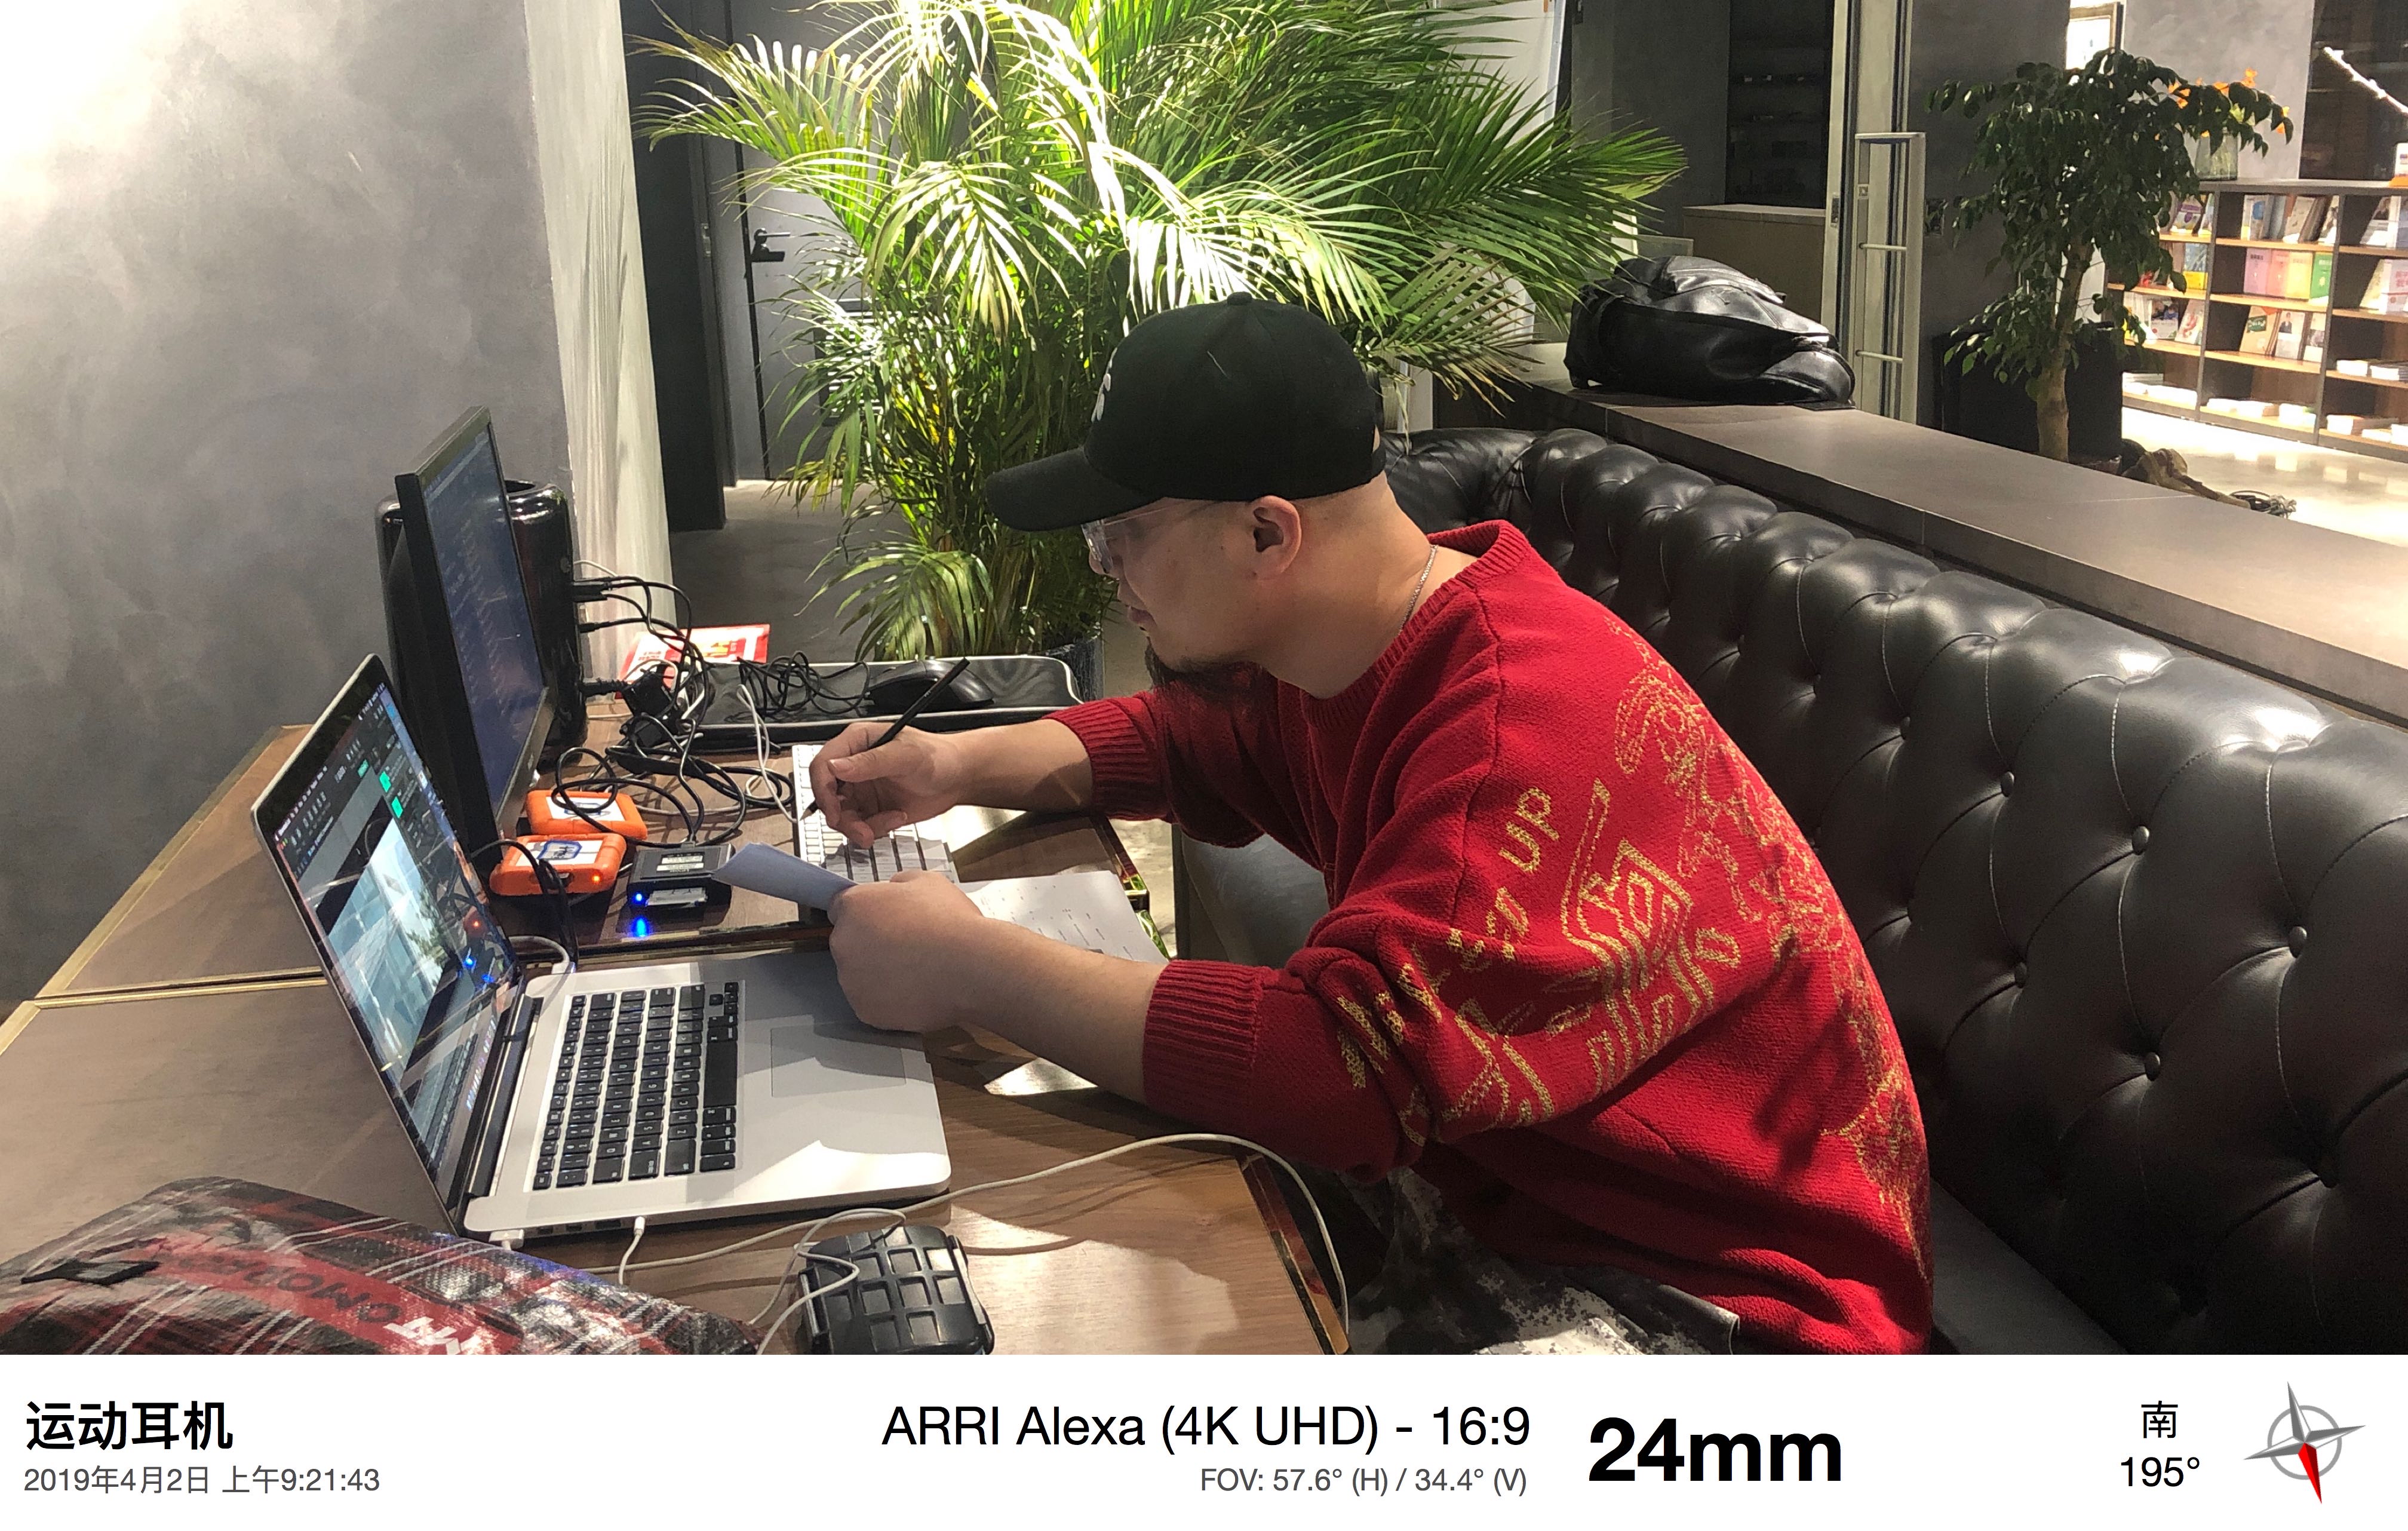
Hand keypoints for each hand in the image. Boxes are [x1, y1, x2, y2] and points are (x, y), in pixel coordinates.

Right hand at [808, 722, 964, 846]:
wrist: (958, 778)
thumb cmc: (938, 757)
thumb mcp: (905, 756)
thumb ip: (870, 762)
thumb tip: (837, 766)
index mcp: (857, 743)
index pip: (823, 765)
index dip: (822, 789)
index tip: (834, 811)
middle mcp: (854, 767)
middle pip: (828, 796)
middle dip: (842, 817)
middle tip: (861, 830)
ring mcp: (862, 789)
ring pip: (841, 816)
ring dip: (860, 827)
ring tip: (886, 823)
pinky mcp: (871, 809)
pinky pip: (860, 826)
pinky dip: (875, 829)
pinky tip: (897, 817)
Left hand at [824, 872, 995, 1033]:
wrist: (970, 968)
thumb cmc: (951, 921)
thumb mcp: (927, 881)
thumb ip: (900, 883)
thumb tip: (894, 889)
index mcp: (854, 906)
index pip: (842, 908)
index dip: (866, 913)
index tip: (884, 920)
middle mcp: (844, 943)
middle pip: (850, 943)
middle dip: (871, 943)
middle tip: (907, 946)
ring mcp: (851, 981)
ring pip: (860, 975)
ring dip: (880, 972)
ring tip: (916, 971)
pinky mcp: (865, 1010)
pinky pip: (874, 1002)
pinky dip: (890, 999)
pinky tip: (916, 991)